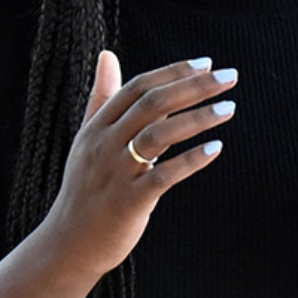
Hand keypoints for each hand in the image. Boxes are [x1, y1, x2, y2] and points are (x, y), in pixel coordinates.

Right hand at [38, 51, 237, 280]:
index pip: (137, 87)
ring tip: (229, 107)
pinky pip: (162, 176)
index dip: (172, 72)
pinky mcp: (128, 201)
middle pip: (152, 104)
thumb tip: (107, 54)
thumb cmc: (86, 188)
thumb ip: (102, 97)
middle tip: (230, 76)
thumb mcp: (88, 138)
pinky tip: (216, 148)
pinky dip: (190, 160)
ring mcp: (116, 173)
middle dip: (194, 87)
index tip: (206, 63)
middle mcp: (104, 144)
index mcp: (97, 127)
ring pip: (159, 135)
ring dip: (197, 118)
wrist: (68, 243)